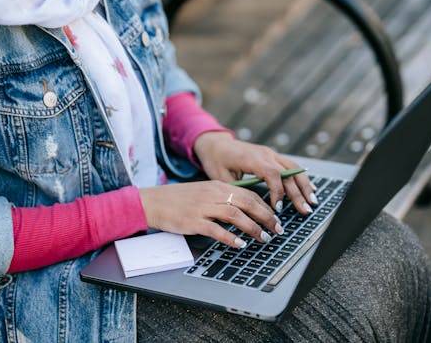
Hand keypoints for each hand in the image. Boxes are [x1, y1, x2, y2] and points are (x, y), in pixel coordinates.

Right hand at [139, 181, 282, 247]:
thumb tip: (243, 210)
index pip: (249, 194)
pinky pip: (216, 229)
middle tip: (277, 229)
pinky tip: (240, 245)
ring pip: (235, 215)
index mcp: (217, 186)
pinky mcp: (193, 221)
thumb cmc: (178, 199)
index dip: (265, 207)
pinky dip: (231, 237)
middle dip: (266, 217)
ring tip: (263, 238)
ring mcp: (203, 207)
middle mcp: (213, 194)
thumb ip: (222, 198)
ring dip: (253, 228)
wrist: (153, 201)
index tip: (276, 218)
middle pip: (247, 202)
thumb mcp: (203, 192)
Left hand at [193, 132, 316, 214]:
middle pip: (287, 172)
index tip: (278, 208)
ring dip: (304, 185)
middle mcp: (264, 154)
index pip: (272, 174)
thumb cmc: (216, 161)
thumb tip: (250, 209)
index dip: (278, 191)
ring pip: (293, 168)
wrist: (216, 144)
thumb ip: (236, 191)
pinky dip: (301, 178)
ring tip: (312, 202)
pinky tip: (309, 189)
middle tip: (305, 210)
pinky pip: (291, 166)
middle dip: (298, 193)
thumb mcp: (220, 178)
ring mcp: (270, 153)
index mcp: (251, 158)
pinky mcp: (272, 156)